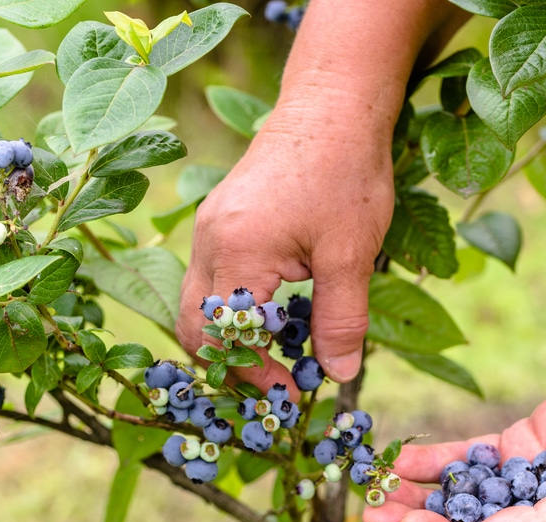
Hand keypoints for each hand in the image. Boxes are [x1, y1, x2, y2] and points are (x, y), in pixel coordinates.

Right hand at [176, 0, 469, 393]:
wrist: (332, 106)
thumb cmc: (345, 173)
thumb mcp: (350, 254)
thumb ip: (341, 320)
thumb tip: (338, 376)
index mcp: (235, 252)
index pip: (222, 337)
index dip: (253, 374)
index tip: (290, 392)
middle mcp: (208, 241)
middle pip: (194, 325)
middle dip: (231, 362)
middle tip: (276, 381)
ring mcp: (209, 227)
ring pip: (199, 302)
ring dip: (234, 334)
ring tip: (279, 349)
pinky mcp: (221, 219)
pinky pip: (212, 277)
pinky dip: (235, 305)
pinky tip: (276, 310)